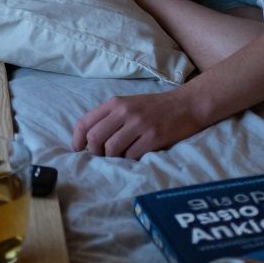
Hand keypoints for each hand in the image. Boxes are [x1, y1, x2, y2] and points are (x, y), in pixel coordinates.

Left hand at [72, 89, 202, 159]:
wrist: (186, 105)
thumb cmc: (154, 108)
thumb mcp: (128, 104)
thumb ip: (108, 118)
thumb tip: (87, 141)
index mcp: (115, 103)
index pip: (85, 122)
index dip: (77, 140)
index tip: (78, 150)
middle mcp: (125, 112)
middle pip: (95, 139)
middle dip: (94, 153)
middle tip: (102, 156)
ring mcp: (140, 125)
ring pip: (112, 150)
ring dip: (113, 158)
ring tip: (121, 155)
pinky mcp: (153, 137)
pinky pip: (131, 156)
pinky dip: (130, 159)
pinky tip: (137, 154)